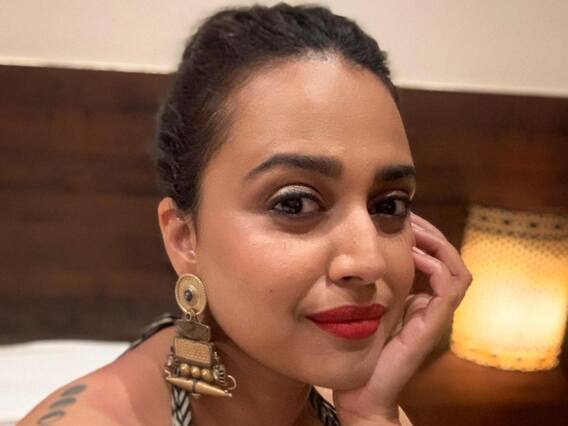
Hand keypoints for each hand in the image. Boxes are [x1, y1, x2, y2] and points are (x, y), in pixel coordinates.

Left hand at [333, 213, 472, 424]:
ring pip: (457, 268)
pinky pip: (450, 288)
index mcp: (419, 297)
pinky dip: (436, 267)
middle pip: (448, 257)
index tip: (399, 216)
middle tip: (407, 215)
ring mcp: (435, 315)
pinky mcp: (433, 326)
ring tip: (412, 230)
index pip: (435, 256)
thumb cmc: (360, 345)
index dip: (422, 233)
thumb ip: (371, 282)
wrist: (362, 388)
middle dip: (429, 231)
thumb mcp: (365, 303)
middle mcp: (432, 304)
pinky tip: (413, 256)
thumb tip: (361, 250)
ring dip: (437, 244)